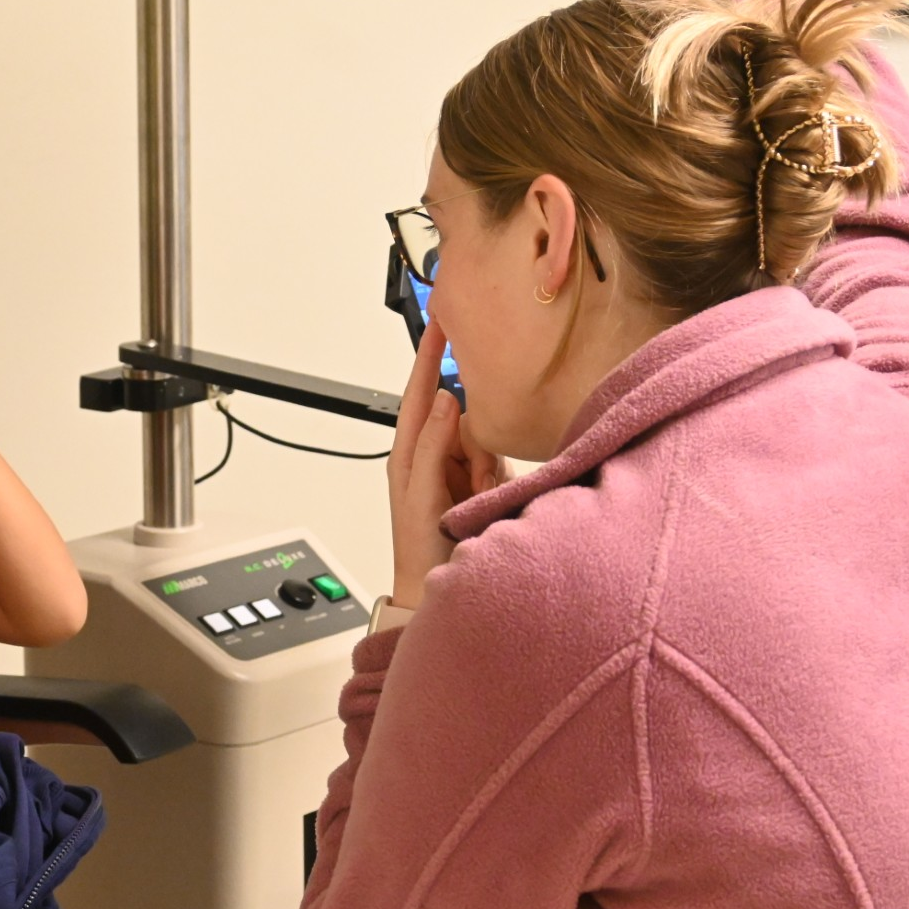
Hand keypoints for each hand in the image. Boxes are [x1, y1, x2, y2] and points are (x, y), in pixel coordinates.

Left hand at [388, 319, 499, 610]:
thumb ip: (432, 444)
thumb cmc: (418, 547)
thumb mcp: (420, 492)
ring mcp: (460, 466)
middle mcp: (434, 452)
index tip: (441, 321)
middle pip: (462, 416)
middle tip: (473, 478)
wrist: (437, 587)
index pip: (419, 391)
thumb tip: (444, 398)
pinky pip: (499, 460)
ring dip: (486, 467)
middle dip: (474, 443)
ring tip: (474, 499)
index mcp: (409, 450)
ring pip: (484, 438)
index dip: (429, 356)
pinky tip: (486, 500)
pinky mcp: (484, 479)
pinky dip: (496, 478)